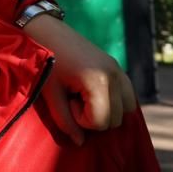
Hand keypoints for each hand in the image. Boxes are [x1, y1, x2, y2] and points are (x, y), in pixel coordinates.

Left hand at [23, 15, 136, 144]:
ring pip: (127, 109)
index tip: (67, 101)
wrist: (46, 30)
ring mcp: (118, 69)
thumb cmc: (45, 62)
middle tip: (73, 98)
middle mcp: (115, 75)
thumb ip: (65, 121)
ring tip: (82, 95)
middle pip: (117, 119)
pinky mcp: (117, 66)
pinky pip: (127, 95)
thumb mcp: (51, 94)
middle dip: (94, 116)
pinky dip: (114, 100)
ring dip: (106, 110)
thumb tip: (80, 142)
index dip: (81, 120)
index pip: (102, 122)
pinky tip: (91, 91)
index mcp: (99, 81)